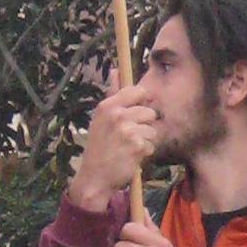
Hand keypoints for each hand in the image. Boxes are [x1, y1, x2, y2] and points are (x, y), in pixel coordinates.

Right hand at [67, 78, 159, 209]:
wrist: (94, 177)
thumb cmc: (99, 147)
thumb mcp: (101, 118)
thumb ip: (112, 93)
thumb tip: (116, 69)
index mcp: (108, 106)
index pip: (138, 91)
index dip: (141, 103)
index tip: (134, 114)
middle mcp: (117, 115)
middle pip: (149, 112)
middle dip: (143, 126)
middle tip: (128, 137)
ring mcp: (127, 130)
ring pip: (152, 130)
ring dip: (144, 141)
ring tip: (128, 148)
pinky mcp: (137, 146)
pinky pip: (151, 145)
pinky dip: (144, 153)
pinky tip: (130, 157)